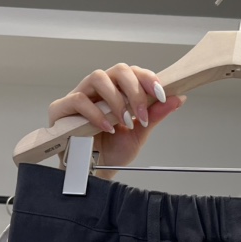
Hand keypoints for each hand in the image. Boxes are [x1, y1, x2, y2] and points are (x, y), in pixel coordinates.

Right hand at [48, 63, 185, 177]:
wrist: (95, 171)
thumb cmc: (113, 149)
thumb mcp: (139, 133)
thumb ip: (155, 115)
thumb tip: (178, 97)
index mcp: (118, 90)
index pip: (133, 72)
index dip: (148, 79)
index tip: (161, 94)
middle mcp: (100, 88)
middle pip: (118, 70)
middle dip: (134, 91)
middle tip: (142, 116)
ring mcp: (80, 95)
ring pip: (98, 77)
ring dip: (116, 100)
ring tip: (124, 122)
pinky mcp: (62, 108)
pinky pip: (79, 100)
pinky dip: (96, 113)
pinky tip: (107, 127)